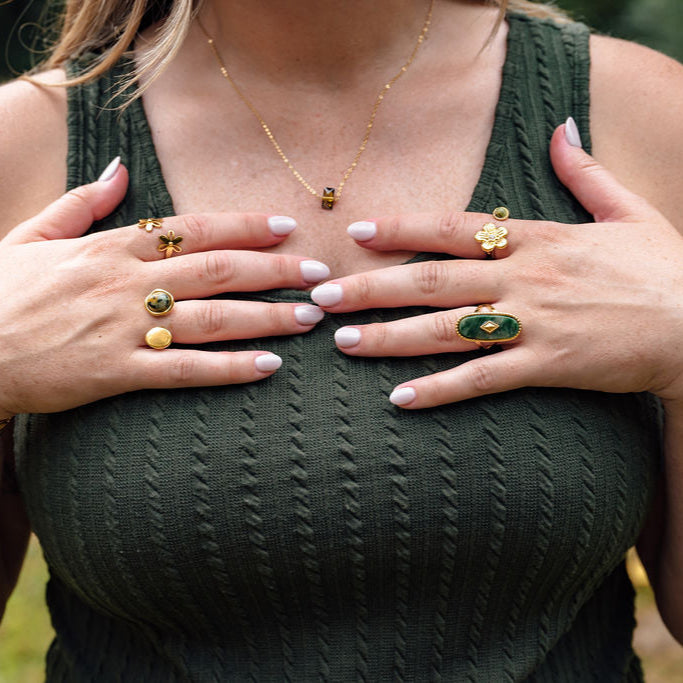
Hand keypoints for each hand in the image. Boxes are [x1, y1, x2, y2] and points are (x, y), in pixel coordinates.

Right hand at [0, 160, 328, 417]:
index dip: (245, 227)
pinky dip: (229, 369)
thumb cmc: (0, 291)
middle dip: (275, 271)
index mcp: (111, 247)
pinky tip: (268, 367)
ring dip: (267, 318)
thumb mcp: (33, 235)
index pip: (193, 229)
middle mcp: (127, 283)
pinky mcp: (116, 372)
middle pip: (218, 271)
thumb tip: (117, 170)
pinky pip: (185, 371)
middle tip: (320, 275)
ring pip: (212, 319)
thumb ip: (82, 204)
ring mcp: (124, 328)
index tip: (287, 228)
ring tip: (309, 318)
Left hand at [311, 123, 682, 408]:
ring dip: (389, 337)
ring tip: (343, 342)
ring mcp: (534, 323)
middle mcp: (524, 277)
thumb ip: (585, 171)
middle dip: (370, 288)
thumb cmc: (663, 267)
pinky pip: (483, 379)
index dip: (401, 229)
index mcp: (536, 238)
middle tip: (322, 297)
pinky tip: (400, 398)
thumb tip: (562, 127)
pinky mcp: (548, 365)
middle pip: (431, 282)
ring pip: (446, 330)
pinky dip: (440, 390)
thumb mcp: (627, 210)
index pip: (453, 228)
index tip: (356, 231)